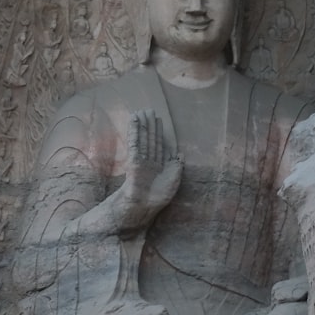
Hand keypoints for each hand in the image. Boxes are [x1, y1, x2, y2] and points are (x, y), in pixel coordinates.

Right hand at [117, 110, 181, 231]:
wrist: (146, 205)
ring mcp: (141, 159)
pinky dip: (134, 131)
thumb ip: (178, 165)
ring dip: (141, 125)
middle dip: (150, 125)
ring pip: (142, 138)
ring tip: (140, 112)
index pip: (159, 144)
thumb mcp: (175, 178)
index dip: (159, 132)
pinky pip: (134, 142)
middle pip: (150, 138)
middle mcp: (149, 160)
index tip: (158, 119)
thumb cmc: (160, 195)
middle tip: (148, 110)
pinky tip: (134, 121)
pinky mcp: (133, 159)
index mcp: (159, 164)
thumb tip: (181, 153)